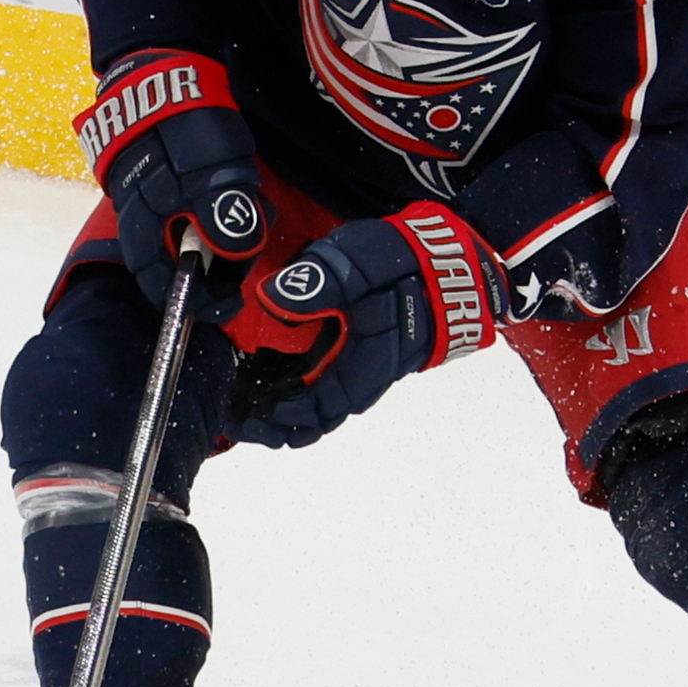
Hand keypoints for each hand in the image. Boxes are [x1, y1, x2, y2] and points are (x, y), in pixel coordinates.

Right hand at [73, 50, 265, 312]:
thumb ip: (225, 216)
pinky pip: (183, 204)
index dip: (194, 300)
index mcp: (144, 225)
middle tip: (247, 256)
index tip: (229, 303)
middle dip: (211, 266)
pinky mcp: (154, 168)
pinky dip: (209, 208)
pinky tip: (234, 191)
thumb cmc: (185, 125)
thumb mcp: (215, 173)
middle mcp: (137, 214)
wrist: (160, 67)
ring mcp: (142, 190)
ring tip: (252, 213)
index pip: (160, 283)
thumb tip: (234, 253)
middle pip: (172, 260)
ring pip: (180, 230)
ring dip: (216, 234)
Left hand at [229, 205, 504, 445]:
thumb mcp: (359, 263)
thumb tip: (270, 297)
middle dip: (273, 425)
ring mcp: (363, 371)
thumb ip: (316, 283)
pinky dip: (297, 395)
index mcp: (361, 367)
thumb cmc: (406, 264)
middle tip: (235, 418)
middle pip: (314, 420)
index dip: (277, 416)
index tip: (242, 410)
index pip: (315, 410)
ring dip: (283, 415)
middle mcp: (363, 379)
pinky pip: (325, 391)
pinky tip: (270, 383)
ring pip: (319, 410)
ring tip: (245, 412)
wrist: (452, 261)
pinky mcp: (360, 358)